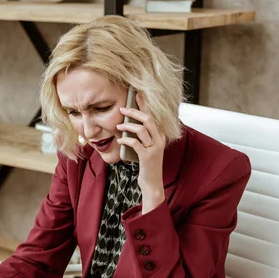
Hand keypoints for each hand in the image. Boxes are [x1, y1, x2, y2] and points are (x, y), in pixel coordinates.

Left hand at [116, 93, 165, 213]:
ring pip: (141, 129)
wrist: (152, 183)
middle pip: (148, 119)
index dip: (145, 104)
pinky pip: (135, 143)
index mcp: (160, 135)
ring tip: (118, 126)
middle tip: (122, 109)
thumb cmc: (146, 164)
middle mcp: (159, 139)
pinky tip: (120, 141)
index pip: (153, 115)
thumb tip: (127, 124)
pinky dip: (126, 140)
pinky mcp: (147, 156)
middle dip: (134, 111)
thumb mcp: (146, 148)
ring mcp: (154, 148)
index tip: (137, 94)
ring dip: (127, 126)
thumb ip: (141, 137)